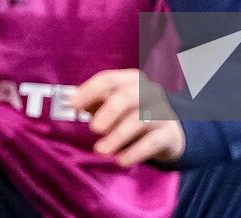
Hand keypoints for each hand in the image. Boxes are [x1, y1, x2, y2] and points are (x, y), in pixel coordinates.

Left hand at [70, 69, 184, 167]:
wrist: (168, 133)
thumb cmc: (133, 115)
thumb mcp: (115, 106)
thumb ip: (95, 103)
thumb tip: (71, 104)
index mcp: (131, 80)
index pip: (108, 79)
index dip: (89, 91)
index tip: (72, 105)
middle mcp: (148, 92)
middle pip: (127, 96)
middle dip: (108, 111)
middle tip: (93, 128)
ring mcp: (162, 112)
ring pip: (139, 120)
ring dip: (117, 136)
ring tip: (101, 150)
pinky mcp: (169, 133)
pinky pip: (152, 142)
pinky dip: (135, 152)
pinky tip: (121, 160)